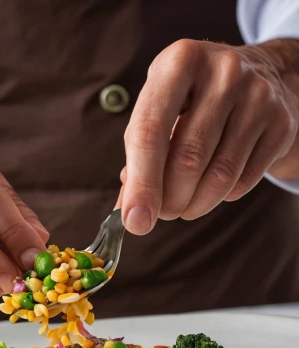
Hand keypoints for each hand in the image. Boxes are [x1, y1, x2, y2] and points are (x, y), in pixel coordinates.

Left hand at [120, 39, 298, 233]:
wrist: (259, 75)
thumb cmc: (192, 100)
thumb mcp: (158, 110)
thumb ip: (138, 156)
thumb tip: (127, 211)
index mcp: (177, 64)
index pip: (150, 133)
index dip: (141, 185)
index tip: (135, 222)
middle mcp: (222, 72)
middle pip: (187, 159)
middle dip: (169, 200)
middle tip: (161, 213)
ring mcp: (258, 95)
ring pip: (219, 175)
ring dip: (194, 205)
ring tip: (183, 207)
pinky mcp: (281, 122)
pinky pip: (244, 179)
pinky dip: (221, 197)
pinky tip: (212, 189)